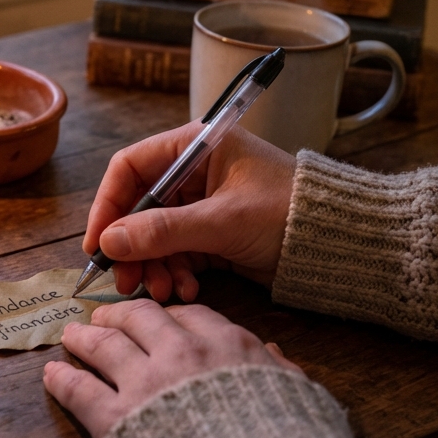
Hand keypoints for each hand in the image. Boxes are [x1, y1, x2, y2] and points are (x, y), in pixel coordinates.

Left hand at [42, 299, 301, 437]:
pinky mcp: (117, 418)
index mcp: (229, 345)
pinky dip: (61, 378)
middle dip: (118, 314)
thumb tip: (270, 352)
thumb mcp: (300, 398)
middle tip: (103, 315)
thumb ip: (279, 370)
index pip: (189, 315)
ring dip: (84, 337)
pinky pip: (79, 389)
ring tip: (71, 336)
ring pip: (103, 344)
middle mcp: (181, 353)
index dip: (167, 315)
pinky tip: (50, 373)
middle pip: (139, 318)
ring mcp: (145, 382)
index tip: (156, 316)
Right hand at [83, 123, 294, 301]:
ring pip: (156, 236)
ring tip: (162, 292)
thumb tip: (108, 242)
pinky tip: (186, 291)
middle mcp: (194, 171)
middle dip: (131, 247)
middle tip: (125, 282)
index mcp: (196, 145)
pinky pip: (178, 254)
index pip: (130, 167)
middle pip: (139, 207)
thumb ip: (163, 231)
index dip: (108, 205)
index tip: (97, 243)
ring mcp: (203, 205)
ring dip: (153, 267)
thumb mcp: (223, 221)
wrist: (340, 243)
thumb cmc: (288, 213)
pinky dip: (176, 274)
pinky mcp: (213, 235)